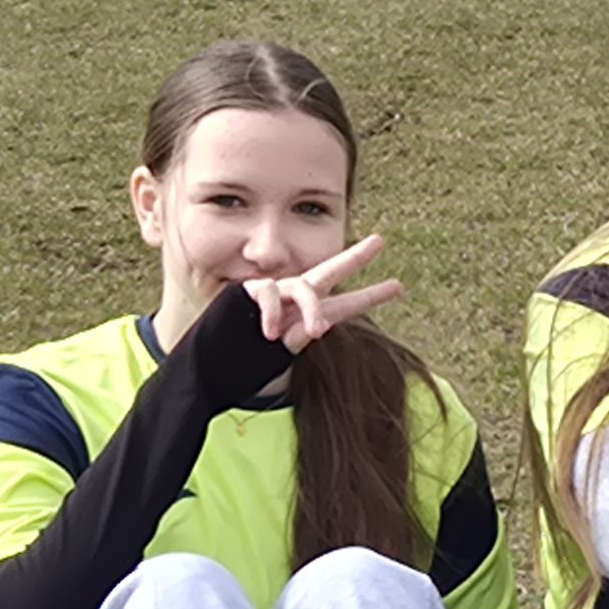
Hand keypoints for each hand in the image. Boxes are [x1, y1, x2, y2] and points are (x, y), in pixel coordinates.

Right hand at [242, 234, 401, 352]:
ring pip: (304, 286)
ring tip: (319, 332)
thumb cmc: (245, 362)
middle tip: (379, 241)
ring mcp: (273, 294)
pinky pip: (268, 292)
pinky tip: (270, 333)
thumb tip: (322, 323)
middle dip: (353, 257)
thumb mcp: (282, 354)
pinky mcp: (248, 291)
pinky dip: (271, 312)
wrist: (211, 367)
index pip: (344, 304)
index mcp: (307, 318)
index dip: (370, 296)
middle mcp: (294, 301)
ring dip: (313, 309)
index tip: (398, 286)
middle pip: (328, 272)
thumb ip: (301, 336)